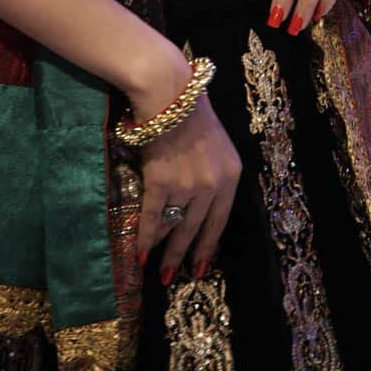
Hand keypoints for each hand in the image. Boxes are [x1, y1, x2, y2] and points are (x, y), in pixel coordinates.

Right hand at [130, 65, 242, 284]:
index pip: (222, 220)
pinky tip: (140, 254)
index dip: (210, 246)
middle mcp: (213, 184)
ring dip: (166, 253)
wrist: (169, 92)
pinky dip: (145, 237)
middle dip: (187, 257)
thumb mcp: (216, 145)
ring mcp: (187, 185)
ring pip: (176, 228)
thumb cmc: (190, 112)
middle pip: (198, 229)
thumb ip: (213, 173)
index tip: (203, 267)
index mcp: (231, 175)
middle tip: (178, 278)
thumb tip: (199, 204)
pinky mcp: (162, 182)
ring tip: (160, 273)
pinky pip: (153, 217)